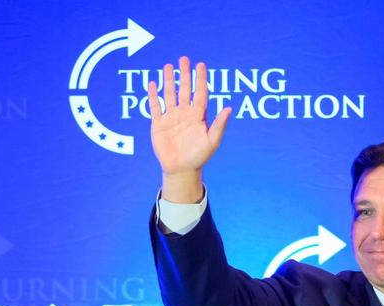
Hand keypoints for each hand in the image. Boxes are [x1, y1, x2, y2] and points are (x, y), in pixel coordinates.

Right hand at [149, 56, 231, 201]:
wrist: (182, 169)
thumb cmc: (200, 156)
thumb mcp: (212, 141)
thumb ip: (219, 124)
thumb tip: (230, 108)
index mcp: (198, 116)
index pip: (200, 92)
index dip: (200, 78)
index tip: (200, 64)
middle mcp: (185, 113)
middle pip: (184, 89)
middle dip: (184, 74)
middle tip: (184, 58)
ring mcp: (171, 117)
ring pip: (169, 94)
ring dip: (168, 80)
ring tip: (168, 66)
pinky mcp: (158, 124)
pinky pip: (155, 106)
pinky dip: (153, 95)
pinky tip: (153, 83)